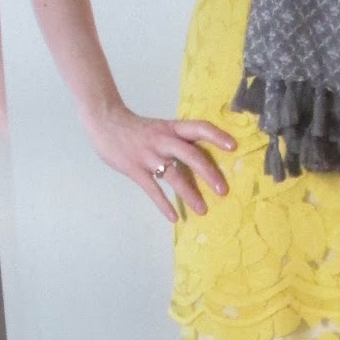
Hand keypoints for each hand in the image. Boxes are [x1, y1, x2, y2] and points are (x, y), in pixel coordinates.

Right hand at [87, 106, 237, 223]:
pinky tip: (173, 217)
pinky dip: (163, 204)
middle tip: (223, 191)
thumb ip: (177, 141)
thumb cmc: (136, 128)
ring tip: (203, 210)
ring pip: (174, 175)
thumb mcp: (161, 129)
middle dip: (209, 173)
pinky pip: (152, 189)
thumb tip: (199, 159)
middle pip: (191, 155)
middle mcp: (164, 140)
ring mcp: (149, 155)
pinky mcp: (134, 169)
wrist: (105, 122)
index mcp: (172, 128)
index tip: (234, 147)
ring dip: (190, 194)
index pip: (199, 127)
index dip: (217, 136)